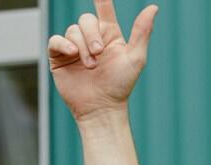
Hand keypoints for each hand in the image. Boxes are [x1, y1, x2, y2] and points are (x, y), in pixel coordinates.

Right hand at [48, 0, 155, 122]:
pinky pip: (56, 40)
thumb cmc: (121, 85)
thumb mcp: (135, 58)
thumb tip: (153, 7)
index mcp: (109, 35)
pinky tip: (72, 54)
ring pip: (72, 30)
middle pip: (86, 20)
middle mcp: (91, 38)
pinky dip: (63, 44)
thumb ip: (142, 32)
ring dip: (82, 47)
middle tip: (99, 53)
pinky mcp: (60, 57)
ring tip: (90, 66)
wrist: (101, 108)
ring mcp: (74, 47)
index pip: (104, 9)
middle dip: (92, 35)